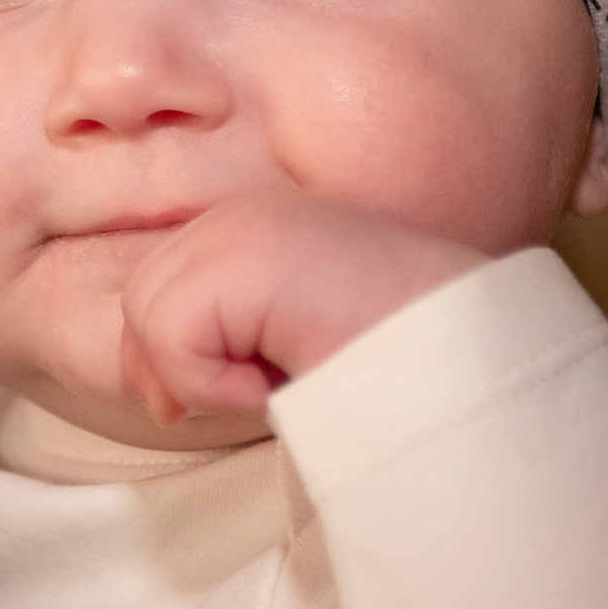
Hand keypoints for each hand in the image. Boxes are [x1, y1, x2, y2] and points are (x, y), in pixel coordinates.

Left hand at [117, 191, 490, 426]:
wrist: (466, 365)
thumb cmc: (388, 375)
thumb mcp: (283, 359)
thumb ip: (215, 355)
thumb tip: (152, 397)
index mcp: (257, 228)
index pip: (163, 294)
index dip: (187, 358)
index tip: (260, 384)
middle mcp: (243, 212)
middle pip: (141, 303)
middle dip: (190, 369)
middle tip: (275, 383)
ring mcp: (243, 225)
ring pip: (147, 321)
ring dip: (210, 381)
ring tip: (287, 376)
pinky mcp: (245, 256)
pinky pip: (170, 339)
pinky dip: (217, 385)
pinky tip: (283, 376)